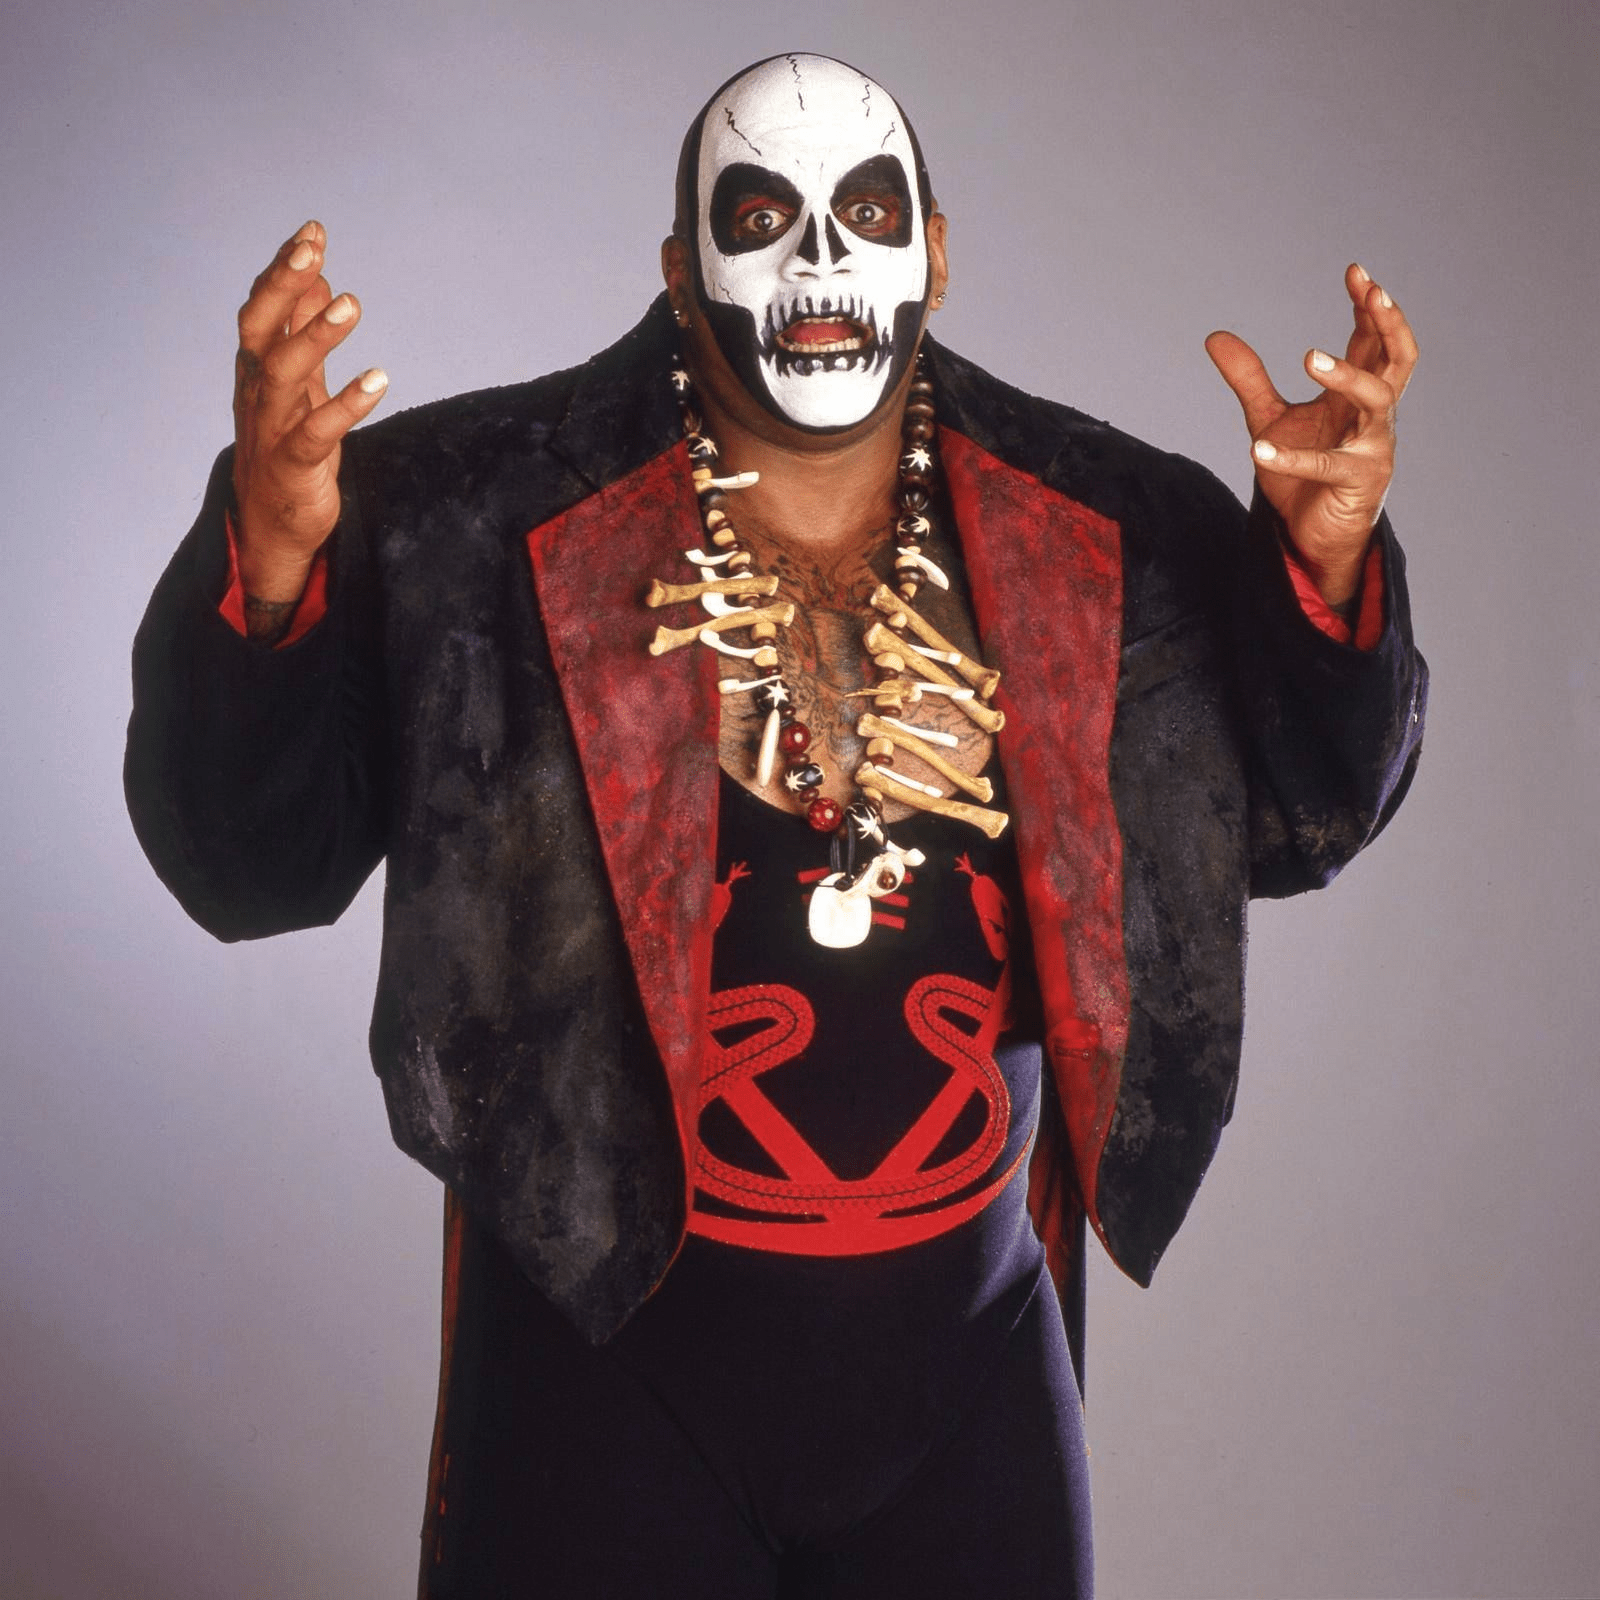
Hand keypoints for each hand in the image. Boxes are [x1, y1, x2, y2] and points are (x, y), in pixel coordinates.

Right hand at [232, 221, 387, 600]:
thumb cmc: (286, 449)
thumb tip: (318, 277)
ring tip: (350, 304)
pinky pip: (315, 433)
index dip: (283, 269)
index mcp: (257, 370)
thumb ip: (304, 332)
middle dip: (284, 284)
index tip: (313, 231)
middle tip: (314, 248)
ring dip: (315, 336)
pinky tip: (378, 379)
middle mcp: (258, 393)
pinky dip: (345, 405)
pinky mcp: (294, 467)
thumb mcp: (300, 386)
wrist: (272, 527)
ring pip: (283, 374)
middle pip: (260, 328)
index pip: (263, 308)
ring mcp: (272, 430)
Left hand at [1205, 265, 1417, 607]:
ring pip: (1376, 399)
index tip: (1355, 272)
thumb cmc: (1301, 475)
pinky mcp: (1358, 481)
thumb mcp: (1268, 419)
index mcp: (1358, 395)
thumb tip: (1215, 336)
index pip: (1373, 340)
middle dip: (1389, 322)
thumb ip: (1249, 379)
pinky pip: (1327, 465)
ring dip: (1345, 375)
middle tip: (1373, 291)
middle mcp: (1375, 414)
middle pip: (1398, 357)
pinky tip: (1258, 451)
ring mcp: (1373, 446)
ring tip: (1307, 357)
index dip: (1369, 306)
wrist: (1310, 534)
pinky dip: (1291, 458)